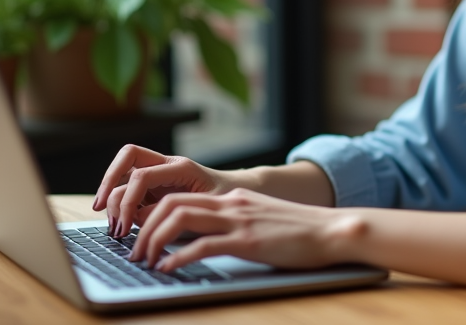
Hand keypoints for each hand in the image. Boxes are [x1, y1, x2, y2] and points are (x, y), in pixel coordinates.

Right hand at [93, 144, 233, 236]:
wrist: (235, 193)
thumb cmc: (224, 199)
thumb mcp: (202, 210)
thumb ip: (170, 213)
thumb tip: (137, 219)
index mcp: (180, 167)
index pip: (141, 174)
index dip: (127, 198)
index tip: (124, 224)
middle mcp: (165, 165)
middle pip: (127, 156)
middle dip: (108, 182)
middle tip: (100, 210)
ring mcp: (157, 174)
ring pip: (123, 172)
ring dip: (111, 197)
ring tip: (115, 227)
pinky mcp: (153, 186)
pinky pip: (127, 187)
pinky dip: (118, 203)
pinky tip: (118, 223)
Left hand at [129, 188, 361, 271]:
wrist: (332, 230)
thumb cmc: (299, 232)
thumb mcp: (261, 220)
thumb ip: (235, 224)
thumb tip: (207, 240)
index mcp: (232, 199)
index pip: (179, 197)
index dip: (151, 215)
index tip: (140, 237)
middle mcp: (231, 204)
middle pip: (171, 204)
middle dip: (144, 227)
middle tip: (134, 252)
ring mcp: (239, 221)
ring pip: (180, 219)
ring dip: (154, 240)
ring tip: (145, 261)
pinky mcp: (248, 240)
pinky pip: (203, 244)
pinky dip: (179, 256)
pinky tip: (168, 269)